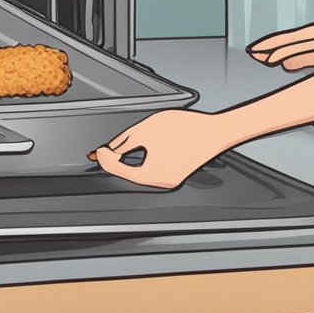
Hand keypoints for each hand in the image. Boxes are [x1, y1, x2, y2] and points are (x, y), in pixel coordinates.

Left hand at [86, 109, 240, 189]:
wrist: (215, 131)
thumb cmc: (186, 130)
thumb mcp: (145, 130)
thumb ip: (123, 141)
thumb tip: (110, 149)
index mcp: (149, 175)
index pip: (116, 169)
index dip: (104, 157)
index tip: (99, 149)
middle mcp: (159, 183)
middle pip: (128, 173)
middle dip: (116, 160)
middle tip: (106, 149)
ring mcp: (169, 180)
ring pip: (140, 171)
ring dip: (129, 160)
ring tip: (122, 148)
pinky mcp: (176, 173)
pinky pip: (153, 169)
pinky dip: (143, 160)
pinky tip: (141, 149)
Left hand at [248, 23, 313, 71]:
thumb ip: (307, 58)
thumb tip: (285, 65)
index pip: (290, 40)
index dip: (272, 45)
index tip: (255, 50)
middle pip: (290, 39)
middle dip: (269, 46)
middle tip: (251, 52)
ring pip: (298, 43)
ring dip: (278, 50)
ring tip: (261, 57)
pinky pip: (312, 49)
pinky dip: (295, 54)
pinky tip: (282, 61)